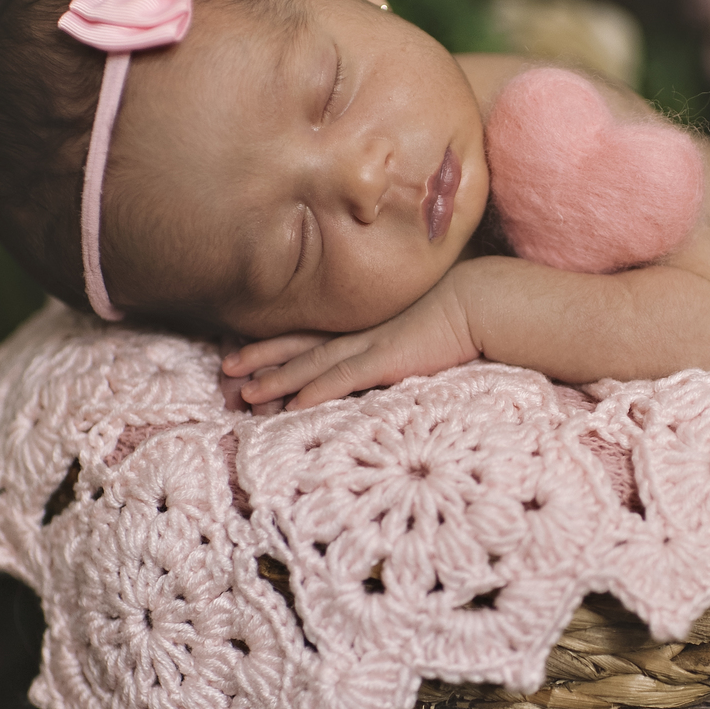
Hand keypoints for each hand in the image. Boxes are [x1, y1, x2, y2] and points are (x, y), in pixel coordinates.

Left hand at [221, 274, 478, 410]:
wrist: (485, 300)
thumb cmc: (461, 311)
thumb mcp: (420, 323)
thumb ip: (401, 334)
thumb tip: (395, 344)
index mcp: (366, 324)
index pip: (312, 334)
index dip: (278, 343)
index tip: (248, 349)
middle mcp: (360, 332)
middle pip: (300, 345)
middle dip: (261, 357)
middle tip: (224, 368)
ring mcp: (371, 345)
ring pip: (312, 365)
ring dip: (277, 379)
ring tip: (243, 392)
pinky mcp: (387, 361)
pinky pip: (343, 380)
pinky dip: (315, 393)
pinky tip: (292, 408)